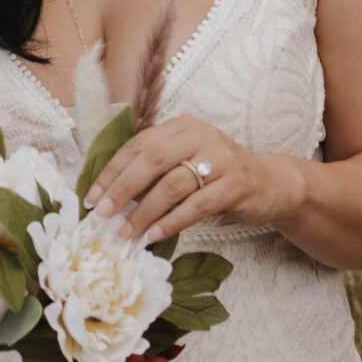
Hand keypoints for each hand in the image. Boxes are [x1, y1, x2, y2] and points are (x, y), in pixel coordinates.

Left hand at [87, 116, 288, 247]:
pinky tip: (155, 236)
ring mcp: (220, 159)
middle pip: (151, 160)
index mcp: (182, 126)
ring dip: (144, 211)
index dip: (112, 170)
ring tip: (125, 232)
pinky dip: (171, 222)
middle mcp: (200, 135)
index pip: (138, 145)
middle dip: (122, 188)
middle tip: (102, 213)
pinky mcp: (236, 184)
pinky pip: (196, 206)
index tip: (91, 195)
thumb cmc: (217, 175)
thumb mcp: (186, 163)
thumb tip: (111, 196)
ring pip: (172, 184)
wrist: (270, 184)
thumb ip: (154, 173)